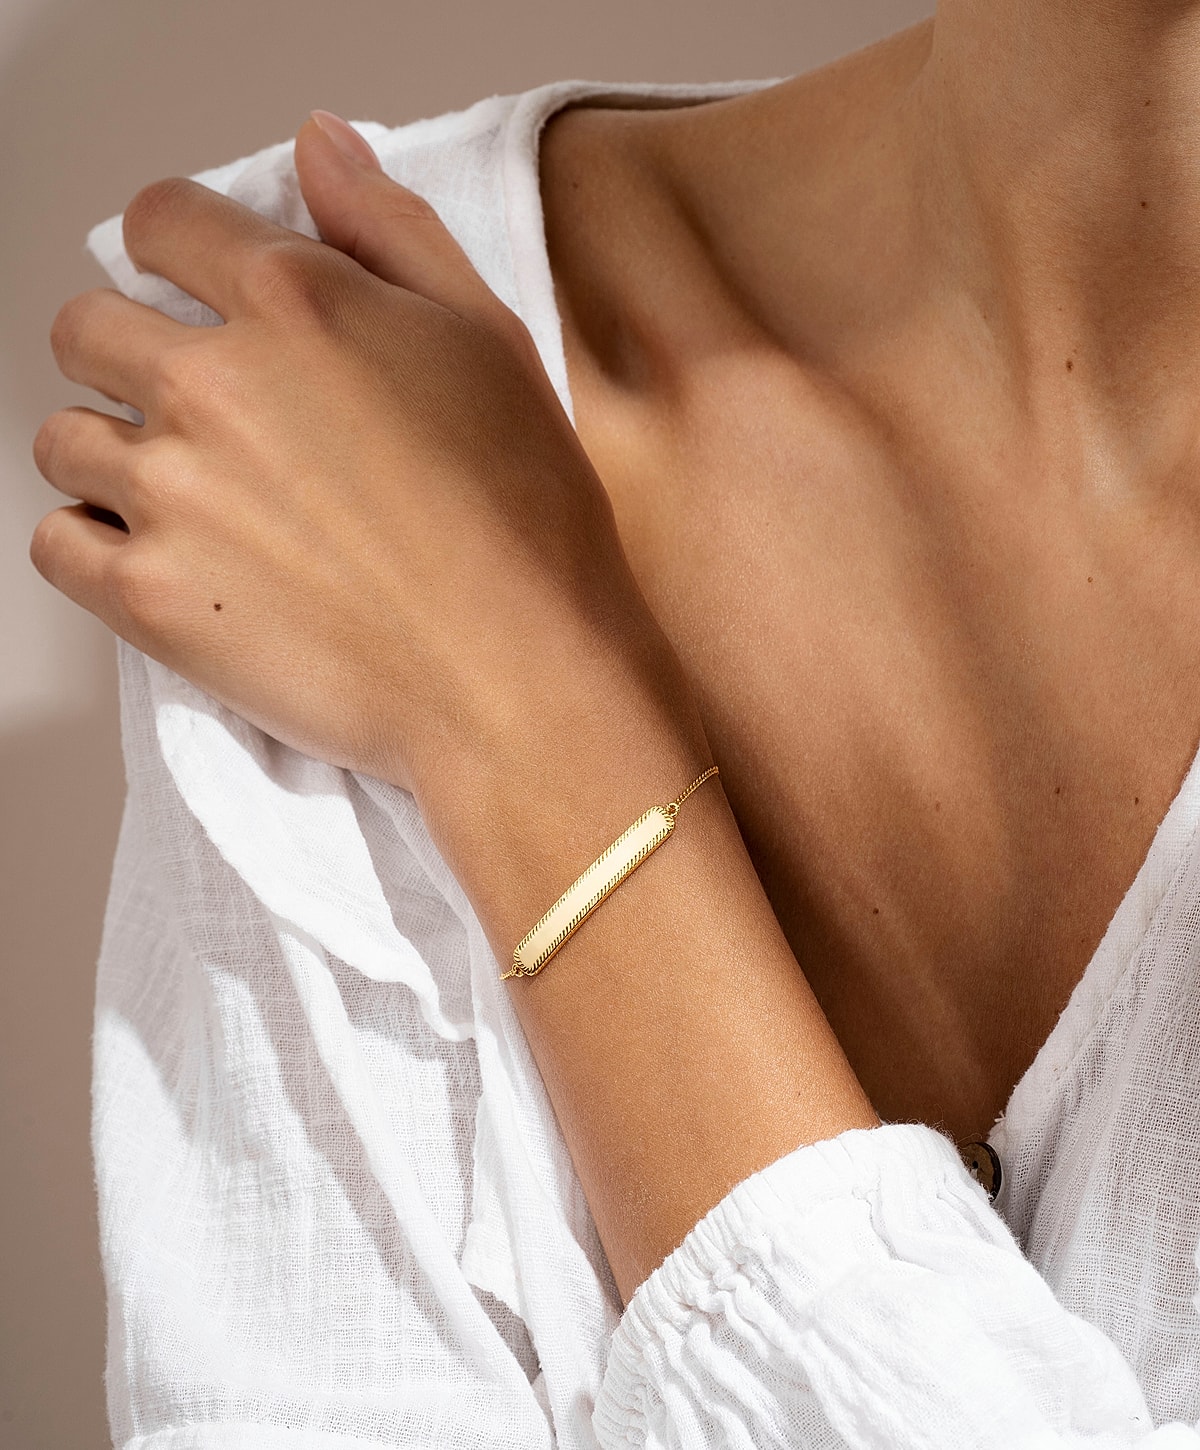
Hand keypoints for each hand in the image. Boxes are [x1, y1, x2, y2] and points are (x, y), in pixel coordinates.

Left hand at [30, 113, 699, 807]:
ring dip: (110, 453)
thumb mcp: (488, 340)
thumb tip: (316, 147)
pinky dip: (91, 543)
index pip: (162, 223)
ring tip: (184, 496)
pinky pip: (56, 543)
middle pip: (86, 329)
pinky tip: (157, 555)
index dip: (171, 248)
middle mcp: (211, 383)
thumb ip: (389, 230)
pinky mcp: (151, 597)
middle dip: (125, 353)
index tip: (184, 284)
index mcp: (295, 303)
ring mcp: (171, 492)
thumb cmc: (526, 521)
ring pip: (64, 438)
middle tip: (188, 406)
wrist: (519, 676)